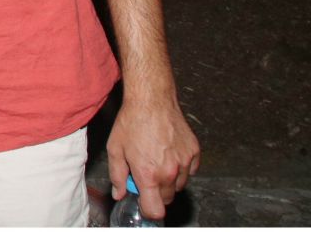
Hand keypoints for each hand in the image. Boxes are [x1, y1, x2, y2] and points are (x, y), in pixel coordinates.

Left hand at [106, 98, 200, 220]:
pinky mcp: (194, 152)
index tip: (143, 201)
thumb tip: (119, 193)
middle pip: (167, 199)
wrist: (151, 100)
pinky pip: (189, 170)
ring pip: (178, 185)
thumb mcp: (116, 149)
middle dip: (156, 192)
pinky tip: (168, 153)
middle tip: (145, 174)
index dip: (148, 210)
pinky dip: (181, 167)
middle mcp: (169, 172)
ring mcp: (184, 162)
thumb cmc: (132, 122)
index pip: (155, 210)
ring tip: (156, 159)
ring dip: (168, 180)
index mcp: (149, 174)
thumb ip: (117, 176)